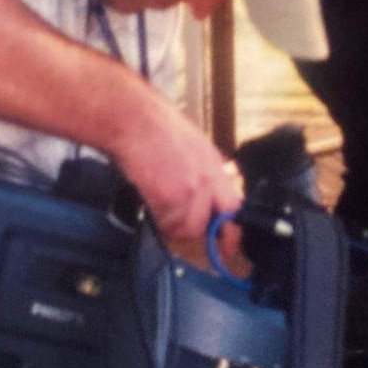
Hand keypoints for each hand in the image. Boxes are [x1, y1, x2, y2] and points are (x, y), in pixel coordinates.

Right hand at [111, 95, 241, 248]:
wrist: (134, 118)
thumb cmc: (155, 128)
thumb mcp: (192, 148)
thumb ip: (202, 176)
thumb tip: (202, 201)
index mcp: (215, 167)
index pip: (234, 209)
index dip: (230, 232)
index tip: (228, 248)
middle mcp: (210, 180)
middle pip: (211, 225)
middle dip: (195, 230)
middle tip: (179, 225)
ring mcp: (192, 190)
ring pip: (186, 229)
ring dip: (170, 224)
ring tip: (156, 203)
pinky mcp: (172, 197)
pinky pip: (167, 224)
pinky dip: (156, 218)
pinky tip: (149, 198)